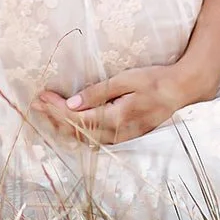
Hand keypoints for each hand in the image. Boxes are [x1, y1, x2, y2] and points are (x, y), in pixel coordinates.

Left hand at [31, 61, 215, 145]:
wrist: (181, 91)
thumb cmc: (155, 81)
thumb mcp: (126, 80)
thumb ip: (98, 93)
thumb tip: (72, 104)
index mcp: (116, 118)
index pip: (76, 119)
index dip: (56, 110)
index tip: (41, 97)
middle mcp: (117, 133)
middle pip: (76, 132)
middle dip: (54, 119)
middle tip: (37, 103)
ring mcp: (121, 139)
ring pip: (84, 140)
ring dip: (63, 127)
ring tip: (46, 113)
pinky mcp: (124, 138)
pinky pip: (94, 140)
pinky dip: (77, 132)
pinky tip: (68, 124)